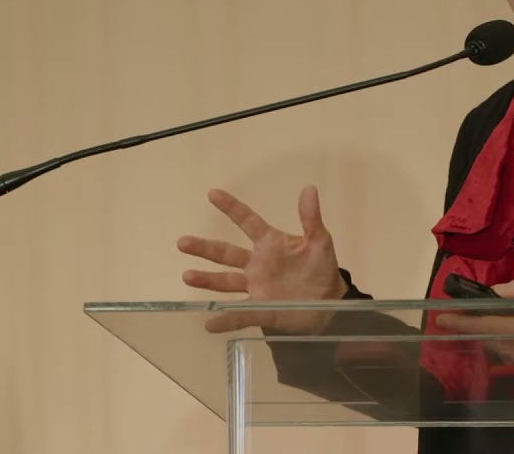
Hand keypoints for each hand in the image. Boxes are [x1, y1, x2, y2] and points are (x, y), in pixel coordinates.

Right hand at [177, 185, 347, 333]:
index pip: (247, 222)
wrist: (330, 304)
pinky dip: (225, 320)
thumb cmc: (322, 270)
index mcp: (270, 244)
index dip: (231, 208)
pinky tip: (209, 324)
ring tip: (187, 276)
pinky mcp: (262, 311)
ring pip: (226, 282)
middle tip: (182, 243)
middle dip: (204, 248)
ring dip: (207, 280)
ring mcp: (256, 288)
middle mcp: (257, 265)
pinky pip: (241, 315)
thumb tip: (309, 189)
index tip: (212, 194)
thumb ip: (311, 219)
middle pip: (226, 253)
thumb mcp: (320, 242)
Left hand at [434, 277, 513, 364]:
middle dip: (466, 323)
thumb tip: (495, 291)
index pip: (482, 325)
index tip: (442, 317)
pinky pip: (496, 345)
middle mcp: (510, 347)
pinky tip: (497, 326)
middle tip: (456, 310)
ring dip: (479, 328)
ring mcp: (511, 357)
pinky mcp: (513, 362)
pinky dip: (491, 335)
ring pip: (486, 339)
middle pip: (480, 333)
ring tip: (476, 314)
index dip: (460, 322)